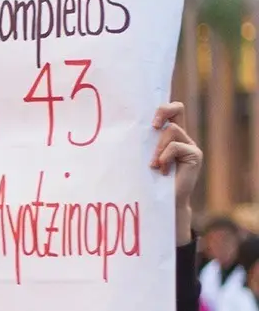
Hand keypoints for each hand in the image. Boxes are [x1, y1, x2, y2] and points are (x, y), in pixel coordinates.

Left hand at [149, 102, 200, 243]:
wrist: (160, 202)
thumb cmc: (145, 180)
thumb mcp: (140, 157)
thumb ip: (139, 143)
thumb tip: (116, 127)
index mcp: (167, 136)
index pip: (170, 110)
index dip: (161, 108)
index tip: (148, 121)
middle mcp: (181, 137)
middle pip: (177, 108)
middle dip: (163, 111)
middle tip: (152, 126)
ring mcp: (189, 145)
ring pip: (171, 130)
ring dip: (158, 147)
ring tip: (154, 165)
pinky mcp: (195, 155)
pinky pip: (175, 146)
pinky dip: (164, 157)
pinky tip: (162, 171)